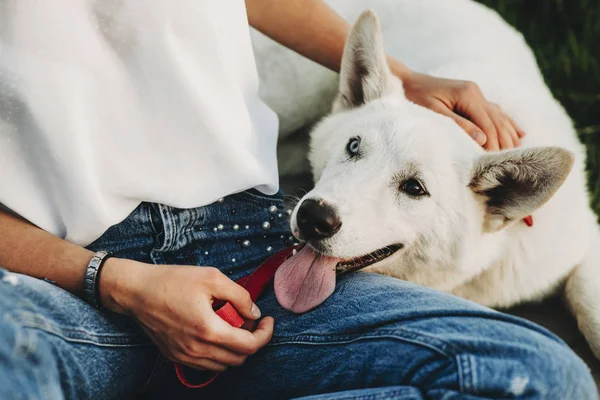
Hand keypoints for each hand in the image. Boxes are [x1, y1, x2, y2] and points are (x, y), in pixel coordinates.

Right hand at [99, 259, 273, 371]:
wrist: (136, 291)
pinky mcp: (175, 356)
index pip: (249, 346)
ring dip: (235, 349)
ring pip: (223, 365)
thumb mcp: (212, 277)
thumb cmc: (173, 280)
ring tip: (232, 325)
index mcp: (209, 330)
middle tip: (249, 320)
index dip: (265, 334)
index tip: (268, 320)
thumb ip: (240, 295)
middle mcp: (197, 350)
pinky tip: (215, 333)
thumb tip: (254, 312)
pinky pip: (206, 365)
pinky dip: (218, 354)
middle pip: (239, 359)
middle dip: (251, 340)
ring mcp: (185, 356)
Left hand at [397, 69, 524, 150]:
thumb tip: (482, 139)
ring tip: (517, 154)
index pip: (488, 124)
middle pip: (497, 121)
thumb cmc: (415, 98)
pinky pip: (496, 111)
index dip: (494, 144)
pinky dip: (507, 123)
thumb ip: (458, 125)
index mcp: (468, 94)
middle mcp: (476, 92)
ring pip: (500, 117)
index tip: (496, 162)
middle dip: (505, 143)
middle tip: (510, 163)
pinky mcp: (473, 96)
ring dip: (510, 135)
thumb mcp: (433, 112)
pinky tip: (519, 134)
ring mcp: (476, 93)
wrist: (406, 81)